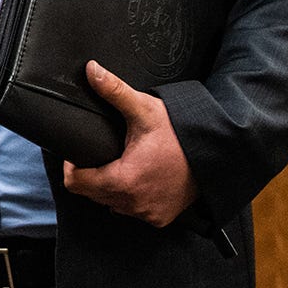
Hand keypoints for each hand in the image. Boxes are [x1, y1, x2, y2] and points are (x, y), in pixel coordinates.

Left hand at [62, 60, 197, 226]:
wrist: (216, 154)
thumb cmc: (181, 133)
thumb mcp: (145, 110)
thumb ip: (114, 91)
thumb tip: (91, 70)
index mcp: (123, 180)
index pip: (75, 183)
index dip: (71, 165)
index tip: (78, 152)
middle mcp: (133, 203)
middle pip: (92, 193)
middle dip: (91, 174)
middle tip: (101, 153)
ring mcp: (147, 213)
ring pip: (110, 203)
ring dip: (109, 188)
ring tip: (119, 164)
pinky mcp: (160, 218)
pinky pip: (132, 210)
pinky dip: (130, 198)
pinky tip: (137, 179)